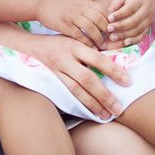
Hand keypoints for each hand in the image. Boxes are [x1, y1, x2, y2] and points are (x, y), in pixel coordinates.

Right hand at [13, 33, 131, 120]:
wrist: (26, 46)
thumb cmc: (55, 43)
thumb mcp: (73, 39)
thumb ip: (90, 49)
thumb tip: (116, 59)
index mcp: (75, 45)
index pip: (98, 59)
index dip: (114, 70)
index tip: (128, 82)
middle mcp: (65, 58)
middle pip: (88, 79)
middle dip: (105, 95)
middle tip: (119, 108)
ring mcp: (55, 71)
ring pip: (76, 90)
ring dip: (93, 104)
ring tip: (106, 115)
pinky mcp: (49, 81)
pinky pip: (66, 95)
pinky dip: (79, 104)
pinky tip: (89, 112)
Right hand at [36, 0, 110, 46]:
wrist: (41, 4)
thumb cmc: (60, 5)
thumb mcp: (77, 2)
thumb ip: (89, 9)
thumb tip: (104, 19)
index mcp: (85, 2)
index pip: (104, 11)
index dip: (111, 22)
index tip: (114, 31)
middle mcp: (81, 8)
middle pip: (100, 20)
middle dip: (108, 32)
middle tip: (112, 41)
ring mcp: (73, 16)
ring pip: (91, 28)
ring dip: (98, 39)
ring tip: (102, 46)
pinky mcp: (65, 25)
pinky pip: (79, 35)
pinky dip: (87, 42)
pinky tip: (90, 48)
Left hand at [96, 0, 154, 47]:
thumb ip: (117, 1)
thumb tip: (110, 11)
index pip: (130, 8)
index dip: (119, 14)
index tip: (109, 18)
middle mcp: (147, 10)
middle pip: (134, 20)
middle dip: (120, 26)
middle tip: (109, 29)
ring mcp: (150, 19)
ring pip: (138, 29)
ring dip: (125, 35)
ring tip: (112, 37)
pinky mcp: (149, 26)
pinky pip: (142, 35)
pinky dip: (134, 40)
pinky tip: (124, 42)